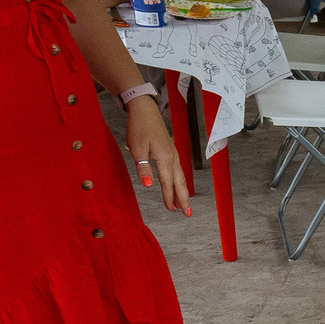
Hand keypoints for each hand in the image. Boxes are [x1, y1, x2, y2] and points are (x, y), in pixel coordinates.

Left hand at [124, 95, 190, 214]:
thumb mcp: (137, 149)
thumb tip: (149, 185)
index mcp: (164, 158)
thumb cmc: (139, 127)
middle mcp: (172, 157)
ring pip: (180, 176)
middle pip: (179, 181)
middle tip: (187, 213)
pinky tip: (178, 183)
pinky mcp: (170, 150)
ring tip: (183, 204)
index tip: (171, 210)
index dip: (169, 197)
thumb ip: (143, 168)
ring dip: (182, 190)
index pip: (167, 182)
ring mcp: (173, 153)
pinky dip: (179, 180)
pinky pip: (177, 169)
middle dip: (183, 198)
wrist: (144, 109)